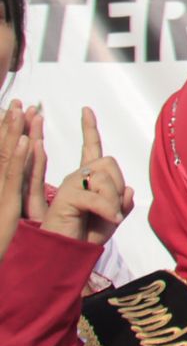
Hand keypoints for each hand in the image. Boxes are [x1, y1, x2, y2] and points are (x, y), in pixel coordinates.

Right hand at [0, 102, 28, 258]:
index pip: (1, 156)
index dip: (6, 134)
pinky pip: (14, 179)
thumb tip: (25, 173)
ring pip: (6, 159)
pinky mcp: (5, 207)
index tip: (16, 114)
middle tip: (18, 102)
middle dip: (9, 126)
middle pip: (2, 152)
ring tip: (22, 110)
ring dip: (13, 133)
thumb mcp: (9, 213)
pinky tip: (26, 142)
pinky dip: (19, 159)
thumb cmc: (2, 243)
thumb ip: (15, 191)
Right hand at [38, 108, 132, 245]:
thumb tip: (128, 188)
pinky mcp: (66, 196)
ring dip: (113, 201)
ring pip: (105, 177)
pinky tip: (109, 220)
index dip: (89, 129)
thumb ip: (122, 201)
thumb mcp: (113, 216)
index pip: (91, 148)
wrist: (70, 255)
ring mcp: (69, 184)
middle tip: (112, 210)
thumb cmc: (88, 236)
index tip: (86, 110)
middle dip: (117, 186)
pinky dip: (109, 210)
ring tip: (107, 218)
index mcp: (88, 178)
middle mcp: (76, 177)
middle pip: (109, 163)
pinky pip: (98, 195)